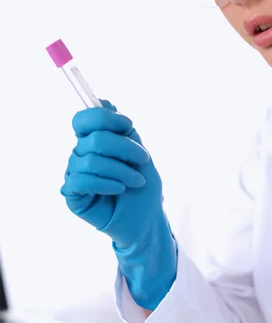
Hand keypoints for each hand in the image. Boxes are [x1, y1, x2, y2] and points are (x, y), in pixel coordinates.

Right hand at [61, 100, 176, 309]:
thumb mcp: (138, 153)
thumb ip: (122, 130)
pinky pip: (82, 180)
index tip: (128, 124)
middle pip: (93, 138)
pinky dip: (106, 182)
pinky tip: (119, 190)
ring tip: (136, 181)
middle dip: (124, 147)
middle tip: (143, 160)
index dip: (103, 117)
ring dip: (121, 169)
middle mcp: (81, 154)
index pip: (84, 119)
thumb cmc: (143, 187)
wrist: (146, 220)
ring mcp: (75, 174)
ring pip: (91, 159)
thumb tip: (103, 102)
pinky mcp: (73, 195)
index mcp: (94, 141)